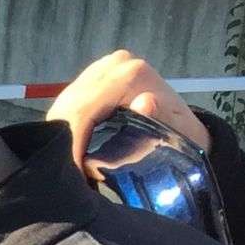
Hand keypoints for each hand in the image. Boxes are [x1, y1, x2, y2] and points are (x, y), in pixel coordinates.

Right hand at [48, 50, 208, 166]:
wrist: (182, 129)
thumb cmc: (180, 136)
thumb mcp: (177, 135)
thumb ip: (159, 119)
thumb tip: (145, 102)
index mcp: (130, 75)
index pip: (83, 109)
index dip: (72, 145)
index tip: (74, 177)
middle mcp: (112, 66)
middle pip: (68, 108)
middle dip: (63, 145)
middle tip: (70, 178)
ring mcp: (98, 72)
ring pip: (62, 109)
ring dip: (62, 140)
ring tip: (72, 168)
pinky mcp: (88, 82)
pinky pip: (66, 110)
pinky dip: (66, 133)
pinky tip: (73, 152)